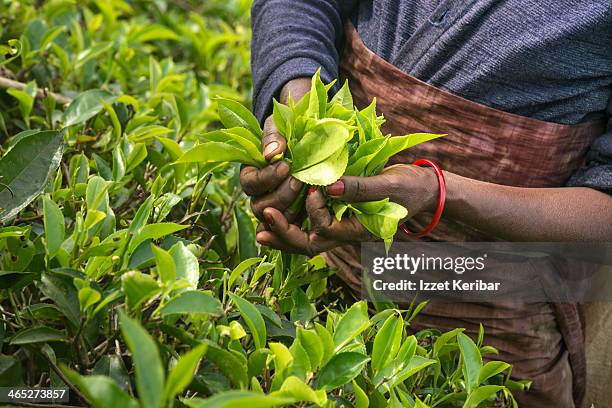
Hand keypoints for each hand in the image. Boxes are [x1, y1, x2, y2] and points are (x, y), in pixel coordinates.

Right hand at [240, 78, 310, 225]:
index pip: (250, 184)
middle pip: (260, 207)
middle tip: (299, 181)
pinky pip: (294, 226)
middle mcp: (261, 195)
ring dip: (292, 208)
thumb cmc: (288, 129)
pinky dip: (302, 221)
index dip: (266, 178)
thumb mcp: (279, 126)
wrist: (308, 136)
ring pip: (276, 219)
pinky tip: (315, 210)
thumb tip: (271, 154)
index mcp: (252, 175)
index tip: (286, 166)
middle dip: (280, 195)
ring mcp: (278, 207)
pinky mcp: (296, 214)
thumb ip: (273, 137)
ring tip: (308, 190)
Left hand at [255, 165, 438, 254]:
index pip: (326, 229)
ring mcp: (340, 226)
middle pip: (309, 245)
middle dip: (285, 235)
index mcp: (359, 230)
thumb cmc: (409, 188)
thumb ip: (361, 188)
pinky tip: (278, 212)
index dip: (313, 212)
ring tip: (262, 224)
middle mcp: (345, 233)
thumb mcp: (390, 185)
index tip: (313, 187)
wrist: (420, 190)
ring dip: (283, 232)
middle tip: (263, 222)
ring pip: (306, 239)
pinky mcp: (337, 215)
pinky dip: (293, 222)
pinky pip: (310, 226)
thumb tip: (328, 187)